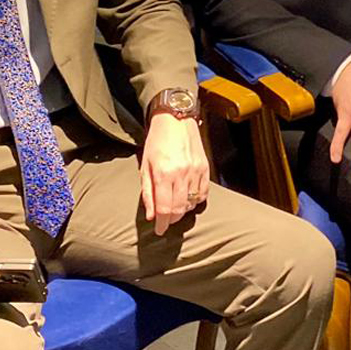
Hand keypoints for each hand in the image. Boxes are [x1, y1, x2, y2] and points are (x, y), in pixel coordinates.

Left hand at [139, 111, 210, 234]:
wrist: (175, 119)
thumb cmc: (156, 141)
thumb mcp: (145, 166)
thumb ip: (147, 193)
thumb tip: (150, 215)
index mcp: (163, 174)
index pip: (164, 209)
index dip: (162, 224)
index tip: (159, 230)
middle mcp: (181, 174)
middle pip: (180, 209)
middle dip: (172, 220)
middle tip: (166, 221)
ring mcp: (195, 171)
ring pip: (192, 203)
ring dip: (183, 210)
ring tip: (175, 207)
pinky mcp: (205, 167)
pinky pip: (203, 192)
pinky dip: (196, 200)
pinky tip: (188, 198)